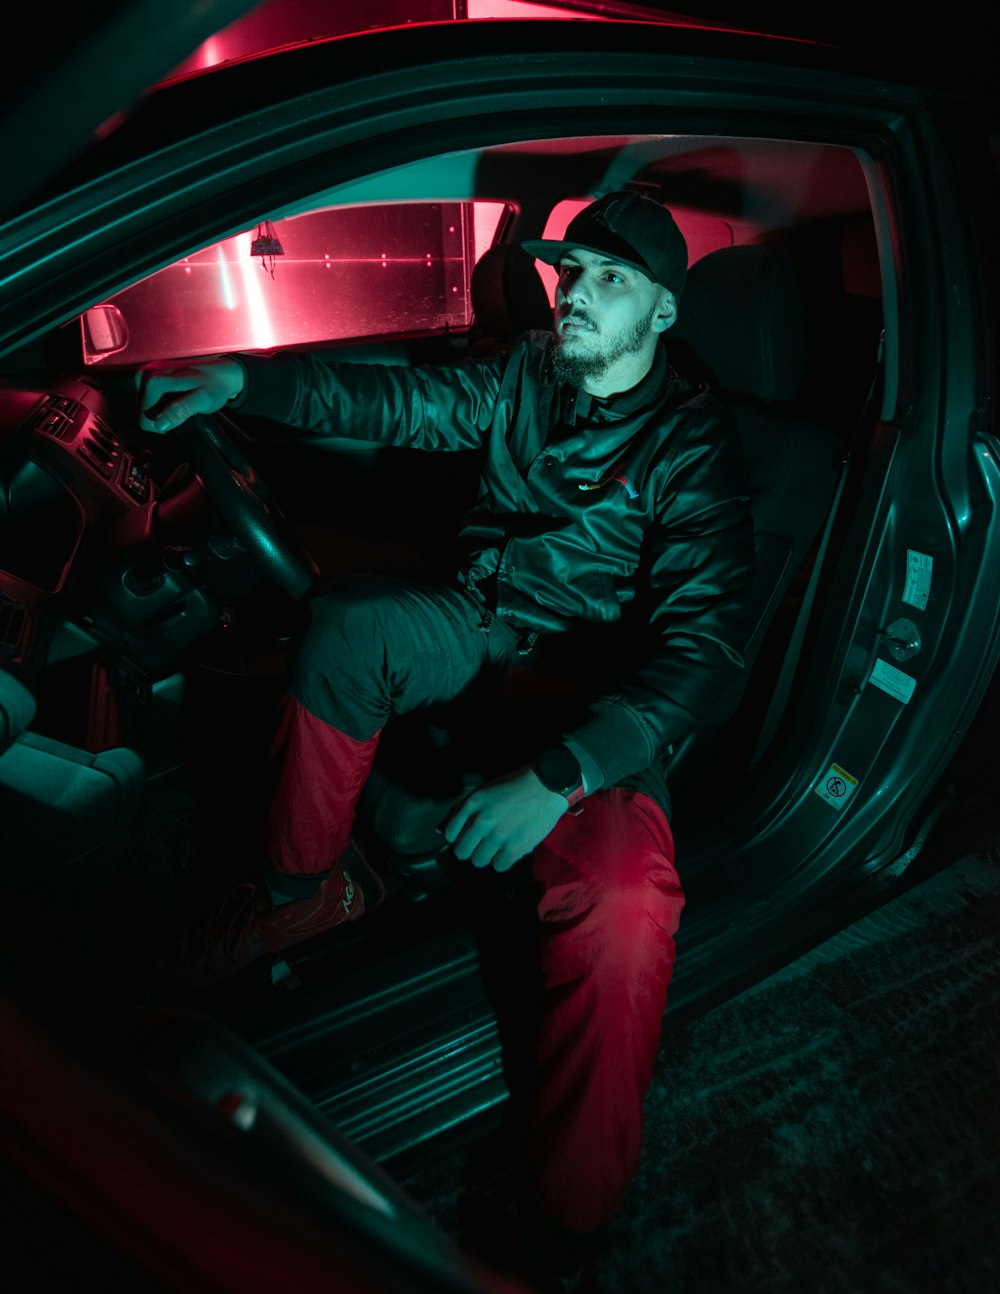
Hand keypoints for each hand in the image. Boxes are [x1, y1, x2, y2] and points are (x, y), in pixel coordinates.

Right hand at [135, 356, 244, 432]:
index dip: (163, 425)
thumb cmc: (214, 386)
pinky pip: (148, 398)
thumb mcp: (202, 401)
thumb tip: (160, 423)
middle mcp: (145, 373)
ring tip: (180, 401)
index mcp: (154, 380)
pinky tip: (175, 397)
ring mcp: (146, 372)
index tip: (180, 418)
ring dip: (162, 409)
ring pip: (145, 406)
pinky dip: (161, 402)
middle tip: (182, 408)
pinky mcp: (149, 373)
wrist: (221, 373)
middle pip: (143, 412)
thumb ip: (180, 410)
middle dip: (162, 415)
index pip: (145, 419)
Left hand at [442, 767, 569, 872]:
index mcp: (473, 804)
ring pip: (478, 861)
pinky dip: (502, 861)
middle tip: (481, 844)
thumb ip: (460, 810)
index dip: (458, 837)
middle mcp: (482, 821)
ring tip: (496, 847)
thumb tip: (438, 830)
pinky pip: (498, 866)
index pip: (450, 833)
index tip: (469, 835)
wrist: (546, 786)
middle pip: (461, 852)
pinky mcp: (516, 847)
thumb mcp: (483, 792)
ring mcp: (499, 835)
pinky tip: (508, 851)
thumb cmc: (514, 787)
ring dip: (486, 856)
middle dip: (469, 849)